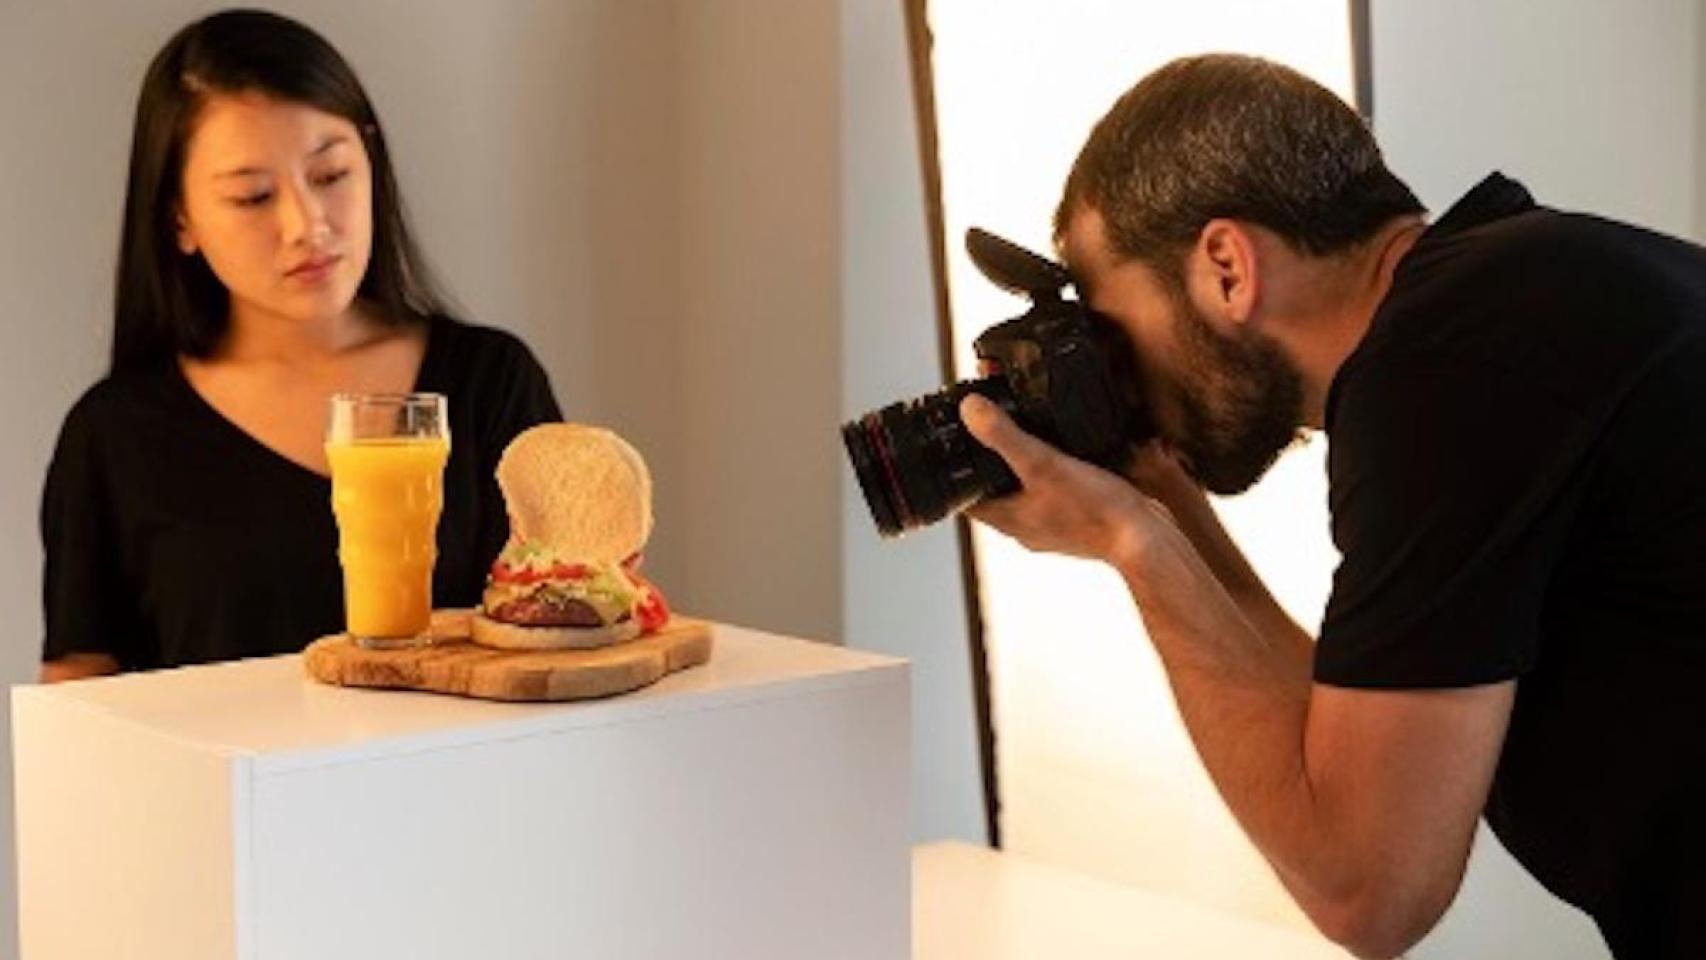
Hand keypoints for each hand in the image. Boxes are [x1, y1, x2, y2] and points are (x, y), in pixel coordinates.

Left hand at [959, 395, 1175, 565]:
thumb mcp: (1043, 463)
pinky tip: (1065, 456)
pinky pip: (1054, 494)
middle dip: (989, 461)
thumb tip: (969, 408)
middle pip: (993, 491)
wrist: (1145, 539)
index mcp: (1007, 518)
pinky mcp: (1078, 520)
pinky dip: (1052, 473)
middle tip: (990, 427)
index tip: (953, 441)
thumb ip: (1004, 436)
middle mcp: (1025, 526)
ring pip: (1024, 492)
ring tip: (1025, 434)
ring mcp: (1052, 526)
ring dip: (1021, 466)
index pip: (964, 496)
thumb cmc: (1095, 510)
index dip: (955, 469)